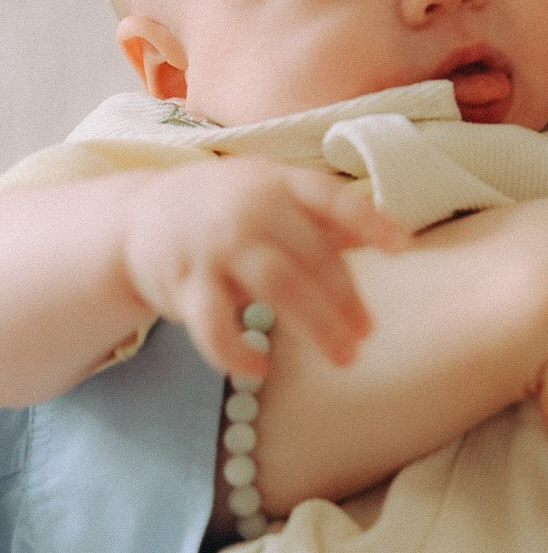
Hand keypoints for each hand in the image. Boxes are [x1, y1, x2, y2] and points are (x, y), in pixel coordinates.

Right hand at [121, 158, 408, 374]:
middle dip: (345, 299)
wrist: (139, 216)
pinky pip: (215, 326)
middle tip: (367, 335)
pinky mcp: (184, 283)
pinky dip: (237, 351)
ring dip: (315, 326)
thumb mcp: (275, 195)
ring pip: (276, 287)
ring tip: (344, 358)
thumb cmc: (226, 208)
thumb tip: (394, 233)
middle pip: (310, 254)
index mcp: (278, 184)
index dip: (368, 220)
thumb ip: (327, 217)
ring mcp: (216, 245)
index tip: (404, 248)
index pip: (331, 197)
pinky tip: (260, 368)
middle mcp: (250, 209)